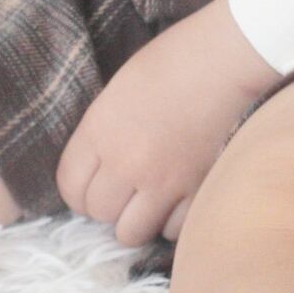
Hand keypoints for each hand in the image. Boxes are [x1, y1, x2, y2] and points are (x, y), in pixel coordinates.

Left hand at [56, 0, 280, 244]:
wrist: (223, 60)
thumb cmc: (171, 60)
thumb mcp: (117, 92)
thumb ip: (101, 133)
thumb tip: (97, 168)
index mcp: (99, 131)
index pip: (70, 187)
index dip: (79, 192)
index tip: (93, 187)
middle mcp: (124, 162)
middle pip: (98, 212)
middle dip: (108, 205)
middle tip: (124, 191)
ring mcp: (162, 180)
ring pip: (130, 232)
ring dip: (136, 220)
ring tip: (149, 202)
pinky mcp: (196, 188)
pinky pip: (173, 229)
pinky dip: (173, 221)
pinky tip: (178, 201)